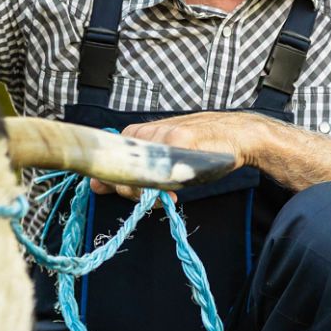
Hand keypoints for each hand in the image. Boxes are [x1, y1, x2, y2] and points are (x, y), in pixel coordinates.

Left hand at [93, 112, 269, 198]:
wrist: (235, 134)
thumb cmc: (198, 148)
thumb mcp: (160, 157)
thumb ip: (128, 170)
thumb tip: (95, 185)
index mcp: (136, 135)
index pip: (108, 164)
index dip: (114, 184)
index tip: (128, 191)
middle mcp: (145, 133)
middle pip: (121, 172)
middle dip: (131, 192)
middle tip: (151, 197)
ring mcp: (162, 136)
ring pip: (139, 173)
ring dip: (149, 193)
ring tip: (166, 194)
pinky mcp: (180, 141)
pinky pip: (163, 171)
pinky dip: (166, 189)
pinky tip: (172, 194)